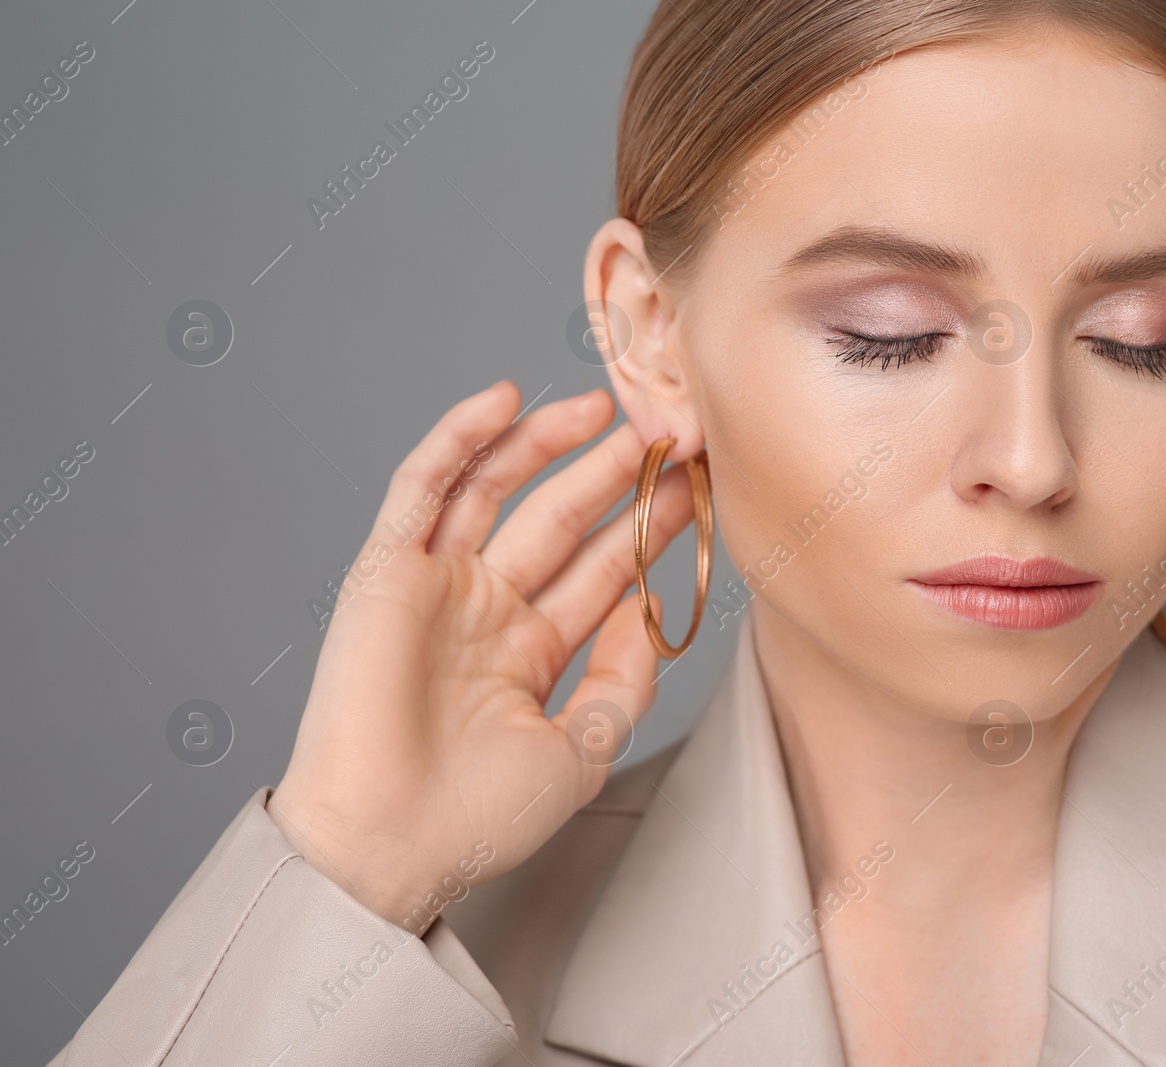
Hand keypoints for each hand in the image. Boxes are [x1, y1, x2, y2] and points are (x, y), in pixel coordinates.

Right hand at [267, 381, 693, 929]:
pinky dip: (459, 441)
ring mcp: (435, 585)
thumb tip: (652, 603)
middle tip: (668, 429)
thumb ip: (623, 679)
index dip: (645, 526)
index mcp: (529, 654)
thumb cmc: (477, 819)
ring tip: (609, 407)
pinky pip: (423, 489)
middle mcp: (486, 611)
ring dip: (549, 445)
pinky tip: (506, 400)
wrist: (387, 845)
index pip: (600, 571)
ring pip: (497, 491)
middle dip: (613, 477)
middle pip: (560, 521)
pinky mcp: (385, 570)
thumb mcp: (583, 751)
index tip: (697, 484)